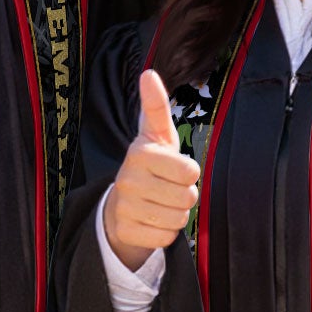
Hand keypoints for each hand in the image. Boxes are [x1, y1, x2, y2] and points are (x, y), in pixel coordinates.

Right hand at [102, 69, 200, 270]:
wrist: (121, 205)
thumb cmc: (150, 165)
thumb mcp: (156, 135)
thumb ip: (156, 106)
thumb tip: (148, 73)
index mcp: (139, 153)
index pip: (189, 171)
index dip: (189, 172)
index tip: (175, 168)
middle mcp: (128, 179)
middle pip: (187, 197)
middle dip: (185, 196)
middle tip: (168, 189)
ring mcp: (124, 207)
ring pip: (178, 219)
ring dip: (176, 214)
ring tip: (160, 204)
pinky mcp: (125, 231)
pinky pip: (166, 238)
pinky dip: (165, 232)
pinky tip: (152, 221)